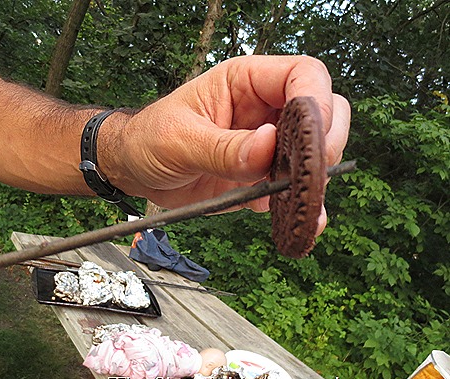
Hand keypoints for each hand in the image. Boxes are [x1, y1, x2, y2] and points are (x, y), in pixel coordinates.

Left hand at [106, 55, 349, 231]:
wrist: (135, 170)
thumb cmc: (149, 138)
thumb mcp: (180, 140)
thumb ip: (223, 147)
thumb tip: (269, 145)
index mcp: (245, 82)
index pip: (302, 76)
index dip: (317, 101)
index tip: (311, 136)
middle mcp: (263, 111)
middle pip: (322, 112)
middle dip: (325, 141)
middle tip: (310, 171)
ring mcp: (266, 145)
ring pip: (314, 152)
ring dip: (316, 178)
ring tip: (307, 202)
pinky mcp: (261, 176)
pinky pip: (292, 187)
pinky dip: (301, 204)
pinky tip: (301, 221)